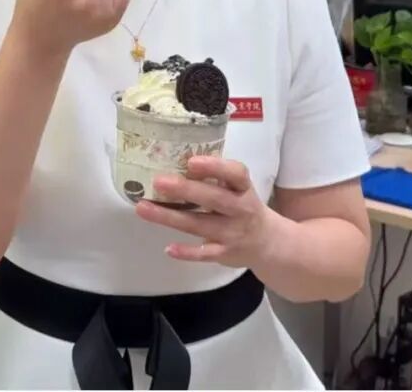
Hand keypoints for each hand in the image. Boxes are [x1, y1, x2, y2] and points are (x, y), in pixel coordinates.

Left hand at [135, 156, 277, 267]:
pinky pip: (204, 254)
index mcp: (243, 188)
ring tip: (143, 208)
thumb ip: (215, 176)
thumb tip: (176, 158)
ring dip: (170, 217)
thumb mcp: (237, 189)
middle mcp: (241, 209)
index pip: (236, 174)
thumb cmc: (243, 207)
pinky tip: (168, 248)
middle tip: (158, 181)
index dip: (215, 167)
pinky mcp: (225, 253)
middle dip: (186, 190)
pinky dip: (187, 252)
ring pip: (200, 224)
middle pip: (214, 198)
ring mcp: (233, 233)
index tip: (191, 162)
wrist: (267, 243)